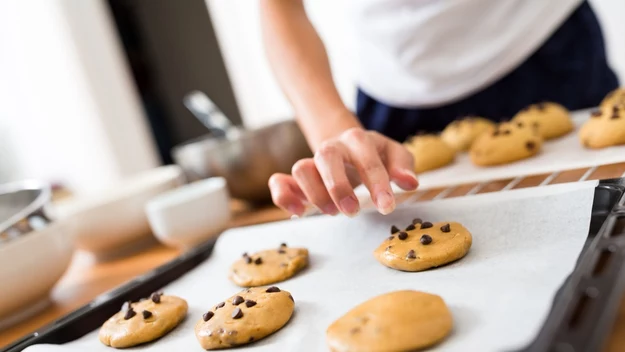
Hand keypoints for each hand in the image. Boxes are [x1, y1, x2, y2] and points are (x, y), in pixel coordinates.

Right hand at [269, 127, 418, 216]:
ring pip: (301, 168)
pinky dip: (283, 196)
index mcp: (358, 140)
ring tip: (331, 212)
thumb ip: (403, 165)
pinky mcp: (296, 179)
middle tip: (352, 211)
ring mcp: (312, 161)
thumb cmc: (375, 155)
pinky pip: (279, 181)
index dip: (377, 182)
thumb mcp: (395, 154)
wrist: (349, 148)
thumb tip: (409, 182)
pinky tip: (298, 212)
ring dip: (314, 193)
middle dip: (338, 186)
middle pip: (325, 156)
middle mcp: (331, 147)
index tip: (386, 207)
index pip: (366, 157)